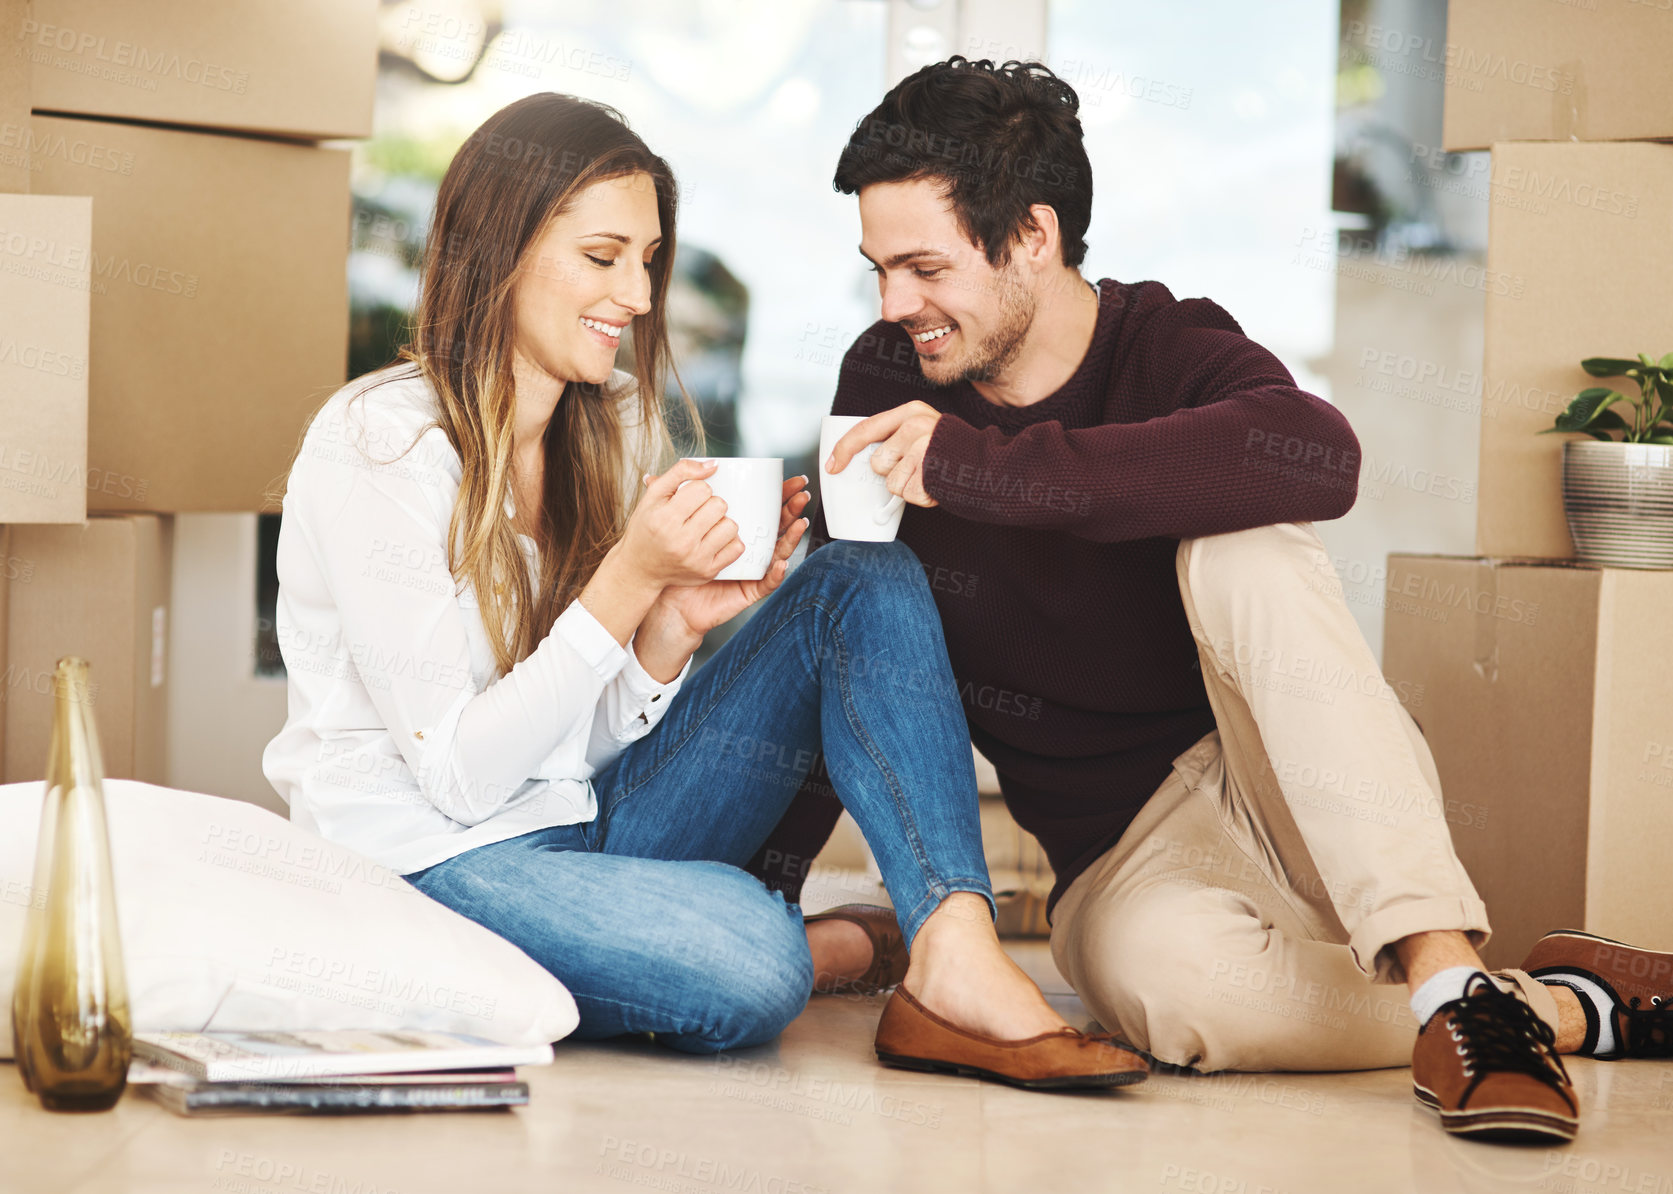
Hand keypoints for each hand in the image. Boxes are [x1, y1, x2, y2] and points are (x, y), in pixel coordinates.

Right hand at [614, 458, 740, 590]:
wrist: (639, 568)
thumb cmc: (647, 529)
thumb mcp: (654, 495)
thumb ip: (680, 472)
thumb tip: (713, 465)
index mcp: (665, 519)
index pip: (703, 489)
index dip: (698, 490)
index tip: (689, 499)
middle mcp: (680, 541)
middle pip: (719, 506)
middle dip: (711, 504)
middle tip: (698, 512)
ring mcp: (695, 559)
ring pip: (731, 526)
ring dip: (721, 522)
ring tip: (706, 526)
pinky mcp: (707, 571)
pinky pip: (736, 548)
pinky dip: (729, 541)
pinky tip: (714, 539)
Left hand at [647, 475, 810, 640]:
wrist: (672, 600)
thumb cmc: (676, 564)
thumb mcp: (674, 530)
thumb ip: (667, 503)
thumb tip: (649, 474)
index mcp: (737, 530)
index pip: (764, 509)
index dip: (779, 495)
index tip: (789, 479)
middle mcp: (750, 548)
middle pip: (777, 526)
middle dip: (792, 510)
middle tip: (800, 494)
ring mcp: (752, 570)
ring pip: (779, 552)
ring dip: (791, 538)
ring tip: (798, 523)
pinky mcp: (749, 590)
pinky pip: (766, 582)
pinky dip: (775, 573)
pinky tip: (780, 562)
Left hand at [825, 401, 941, 507]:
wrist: (990, 467)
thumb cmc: (949, 454)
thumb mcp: (922, 433)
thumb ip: (896, 438)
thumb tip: (858, 460)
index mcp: (910, 411)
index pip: (865, 429)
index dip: (844, 449)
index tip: (831, 466)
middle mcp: (917, 424)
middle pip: (879, 463)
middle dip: (892, 473)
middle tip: (918, 468)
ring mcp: (926, 447)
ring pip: (892, 483)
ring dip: (907, 487)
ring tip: (928, 476)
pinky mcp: (932, 471)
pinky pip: (909, 495)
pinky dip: (921, 498)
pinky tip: (936, 485)